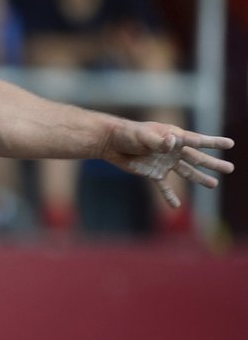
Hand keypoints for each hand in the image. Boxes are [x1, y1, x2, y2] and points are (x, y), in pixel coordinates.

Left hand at [101, 120, 234, 206]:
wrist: (109, 142)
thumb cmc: (126, 134)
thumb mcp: (143, 136)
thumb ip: (159, 141)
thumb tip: (173, 142)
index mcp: (172, 137)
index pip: (197, 141)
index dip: (214, 142)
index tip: (230, 144)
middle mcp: (171, 150)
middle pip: (196, 158)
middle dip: (213, 163)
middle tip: (230, 169)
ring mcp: (163, 162)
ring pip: (186, 172)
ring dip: (199, 178)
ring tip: (213, 185)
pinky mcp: (152, 172)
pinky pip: (163, 186)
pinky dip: (169, 196)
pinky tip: (176, 206)